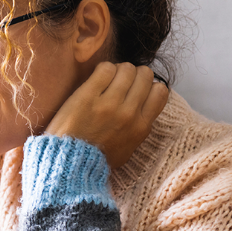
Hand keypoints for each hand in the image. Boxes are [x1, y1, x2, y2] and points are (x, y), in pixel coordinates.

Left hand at [45, 61, 169, 169]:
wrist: (71, 162)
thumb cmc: (99, 156)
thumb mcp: (129, 146)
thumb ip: (139, 125)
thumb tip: (145, 103)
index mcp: (141, 126)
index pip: (160, 91)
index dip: (149, 85)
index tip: (137, 88)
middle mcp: (129, 113)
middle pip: (144, 75)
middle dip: (134, 74)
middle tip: (121, 81)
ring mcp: (109, 103)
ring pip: (126, 69)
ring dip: (118, 70)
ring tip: (107, 79)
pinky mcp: (88, 95)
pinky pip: (105, 68)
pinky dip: (103, 69)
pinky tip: (96, 78)